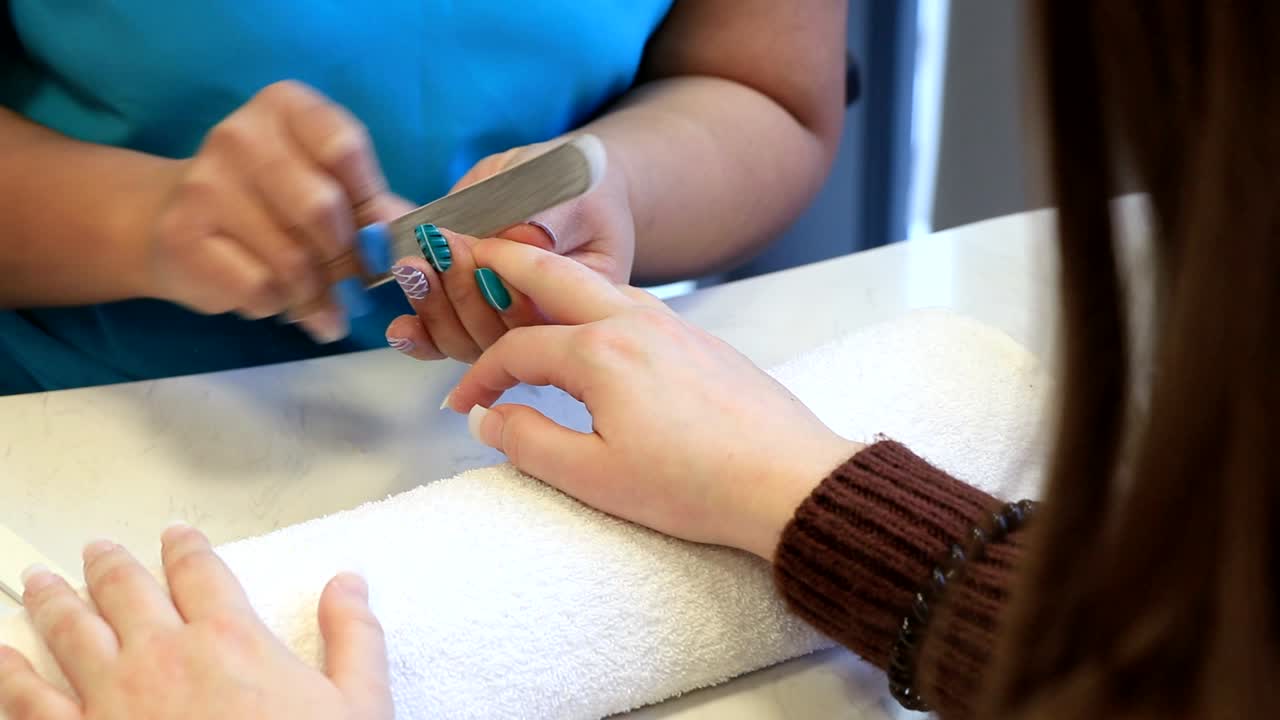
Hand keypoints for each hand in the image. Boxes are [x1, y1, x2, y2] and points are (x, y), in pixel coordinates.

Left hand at [0, 526, 390, 719]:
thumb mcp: (358, 703)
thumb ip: (354, 636)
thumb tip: (348, 584)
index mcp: (232, 640)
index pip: (200, 571)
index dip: (185, 546)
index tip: (175, 534)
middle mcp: (165, 656)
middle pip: (126, 590)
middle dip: (110, 564)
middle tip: (98, 548)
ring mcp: (112, 700)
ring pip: (71, 631)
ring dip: (55, 600)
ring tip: (42, 581)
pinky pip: (30, 702)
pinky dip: (13, 674)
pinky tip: (6, 658)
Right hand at [136, 80, 410, 342]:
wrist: (182, 224)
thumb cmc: (273, 206)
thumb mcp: (328, 188)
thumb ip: (374, 206)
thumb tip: (412, 232)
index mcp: (287, 108)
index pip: (346, 150)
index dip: (370, 204)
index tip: (378, 238)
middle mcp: (240, 135)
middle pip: (322, 207)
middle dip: (348, 259)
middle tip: (356, 285)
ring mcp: (204, 183)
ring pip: (291, 258)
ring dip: (319, 296)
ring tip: (326, 309)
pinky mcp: (182, 234)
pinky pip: (258, 287)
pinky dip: (279, 305)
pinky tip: (277, 301)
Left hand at [383, 137, 634, 361]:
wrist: (565, 188)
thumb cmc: (576, 187)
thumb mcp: (571, 189)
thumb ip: (550, 213)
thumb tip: (527, 234)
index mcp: (587, 303)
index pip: (547, 315)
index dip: (508, 289)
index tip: (479, 247)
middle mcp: (549, 328)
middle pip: (503, 338)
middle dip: (465, 294)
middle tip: (441, 248)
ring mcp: (508, 329)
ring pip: (468, 343)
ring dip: (435, 308)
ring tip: (414, 268)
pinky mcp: (473, 320)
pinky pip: (445, 343)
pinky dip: (419, 337)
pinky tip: (400, 326)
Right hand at [441, 241, 863, 559]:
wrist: (788, 479)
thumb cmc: (695, 485)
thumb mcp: (594, 477)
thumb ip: (529, 443)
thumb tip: (490, 419)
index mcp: (600, 353)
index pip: (517, 349)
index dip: (480, 376)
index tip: (463, 406)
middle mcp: (634, 322)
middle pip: (555, 276)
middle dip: (507, 262)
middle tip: (471, 252)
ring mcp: (674, 326)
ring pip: (600, 285)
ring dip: (557, 280)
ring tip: (530, 292)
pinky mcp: (702, 341)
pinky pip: (637, 303)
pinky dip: (600, 301)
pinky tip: (600, 328)